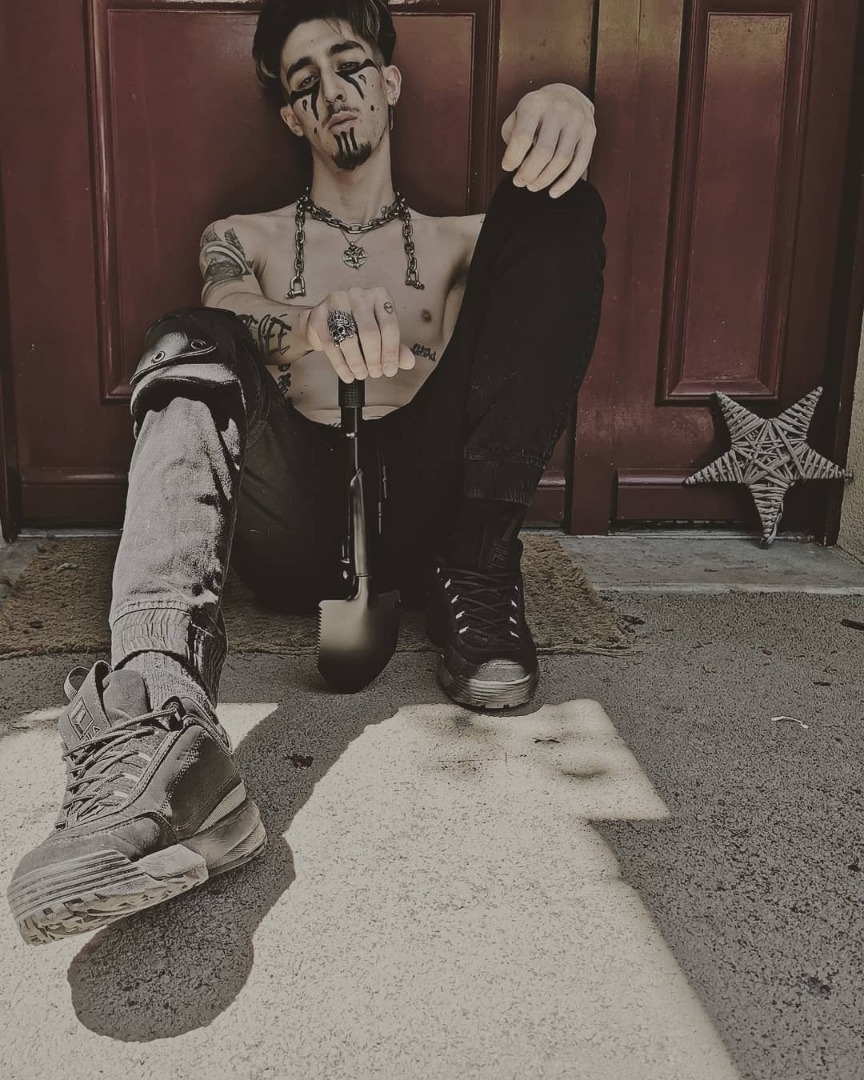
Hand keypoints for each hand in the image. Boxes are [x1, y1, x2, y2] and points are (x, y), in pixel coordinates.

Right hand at [298, 287, 415, 382]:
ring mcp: (337, 302)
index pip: (389, 325)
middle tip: (375, 373)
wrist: (323, 320)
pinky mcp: (319, 315)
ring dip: (357, 363)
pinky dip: (341, 365)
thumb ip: (395, 347)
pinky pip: (331, 345)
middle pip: (369, 332)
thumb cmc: (356, 325)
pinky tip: (348, 374)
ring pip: (349, 339)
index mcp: (379, 295)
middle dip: (374, 359)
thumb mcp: (380, 333)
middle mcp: (358, 294)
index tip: (390, 369)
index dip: (391, 352)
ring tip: (361, 374)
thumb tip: (409, 362)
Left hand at [501, 83, 595, 197]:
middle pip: (544, 152)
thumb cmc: (537, 111)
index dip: (513, 158)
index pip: (522, 137)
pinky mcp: (590, 132)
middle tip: (519, 182)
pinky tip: (554, 192)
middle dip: (529, 173)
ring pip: (562, 160)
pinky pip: (581, 163)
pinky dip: (567, 183)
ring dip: (545, 180)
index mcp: (535, 103)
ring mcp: (577, 120)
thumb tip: (514, 165)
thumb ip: (511, 136)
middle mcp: (558, 109)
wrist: (567, 94)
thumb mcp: (518, 114)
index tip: (507, 168)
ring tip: (533, 186)